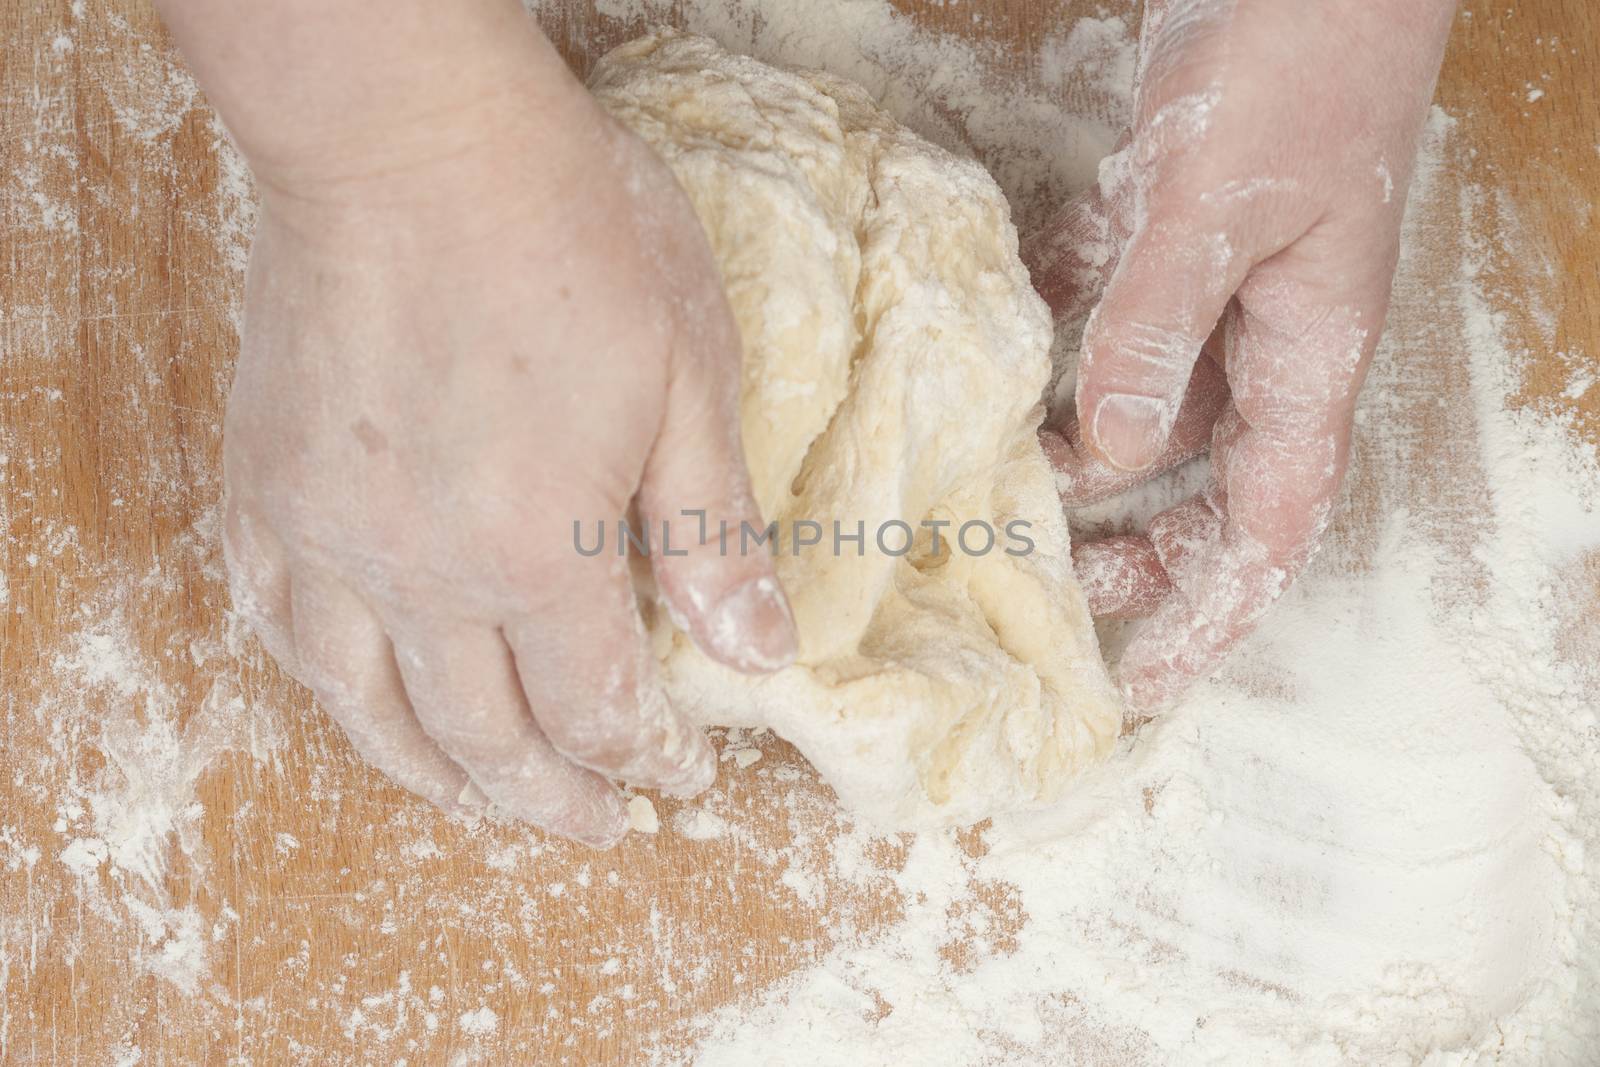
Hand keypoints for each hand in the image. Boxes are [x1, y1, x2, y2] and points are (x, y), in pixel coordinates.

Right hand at [220, 56, 794, 845]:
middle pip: (487, 736)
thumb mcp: (688, 376)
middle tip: (596, 825)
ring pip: (371, 708)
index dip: (647, 758)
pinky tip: (356, 697)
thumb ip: (713, 532)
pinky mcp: (266, 486)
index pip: (600, 706)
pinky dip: (324, 682)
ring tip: (482, 806)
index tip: (680, 780)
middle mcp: (422, 572)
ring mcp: (329, 535)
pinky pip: (276, 622)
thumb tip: (762, 654)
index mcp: (540, 552)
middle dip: (553, 796)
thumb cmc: (568, 236)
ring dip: (435, 776)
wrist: (410, 137)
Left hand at [1026, 0, 1455, 716]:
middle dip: (1138, 546)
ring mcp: (1218, 283)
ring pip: (1151, 405)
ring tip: (1005, 494)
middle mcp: (1266, 335)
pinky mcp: (1167, 229)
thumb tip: (1106, 454)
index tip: (1151, 683)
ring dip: (1086, 454)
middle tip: (1046, 586)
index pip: (1269, 523)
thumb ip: (1155, 331)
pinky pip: (1109, 312)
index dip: (1213, 610)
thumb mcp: (1219, 210)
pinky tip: (1001, 368)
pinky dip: (1061, 346)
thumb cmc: (1300, 63)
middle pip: (1207, 481)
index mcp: (1307, 352)